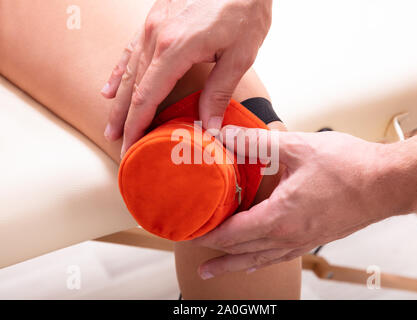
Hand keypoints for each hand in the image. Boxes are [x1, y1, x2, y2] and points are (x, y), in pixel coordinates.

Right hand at [101, 0, 272, 157]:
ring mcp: (152, 25)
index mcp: (175, 48)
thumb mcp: (240, 55)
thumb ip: (219, 91)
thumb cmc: (244, 8)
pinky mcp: (156, 18)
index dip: (137, 125)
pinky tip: (109, 88)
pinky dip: (119, 71)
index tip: (130, 147)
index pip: (147, 97)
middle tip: (119, 145)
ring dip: (118, 101)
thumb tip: (210, 126)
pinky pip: (130, 49)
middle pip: (133, 87)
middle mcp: (156, 36)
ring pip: (128, 70)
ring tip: (112, 125)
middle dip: (124, 119)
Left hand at [191, 126, 395, 279]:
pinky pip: (280, 255)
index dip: (208, 235)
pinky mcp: (315, 238)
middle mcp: (289, 237)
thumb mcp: (296, 147)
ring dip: (234, 263)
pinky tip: (256, 259)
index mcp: (280, 218)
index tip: (190, 234)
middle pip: (242, 252)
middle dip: (216, 254)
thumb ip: (256, 141)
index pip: (232, 235)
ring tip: (215, 271)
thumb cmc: (349, 167)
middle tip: (195, 258)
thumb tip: (224, 133)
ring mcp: (303, 241)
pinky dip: (260, 259)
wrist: (389, 183)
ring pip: (260, 259)